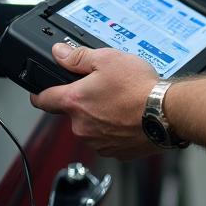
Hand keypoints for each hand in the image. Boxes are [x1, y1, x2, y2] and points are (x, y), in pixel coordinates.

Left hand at [30, 43, 162, 159]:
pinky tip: (129, 117)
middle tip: (104, 88)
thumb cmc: (139, 88)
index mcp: (74, 102)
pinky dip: (115, 129)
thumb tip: (59, 52)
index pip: (43, 100)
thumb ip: (78, 57)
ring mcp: (98, 142)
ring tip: (121, 102)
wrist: (166, 114)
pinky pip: (108, 139)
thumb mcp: (107, 59)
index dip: (39, 93)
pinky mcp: (115, 153)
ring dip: (100, 116)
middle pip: (72, 112)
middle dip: (84, 101)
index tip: (39, 92)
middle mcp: (81, 126)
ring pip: (91, 127)